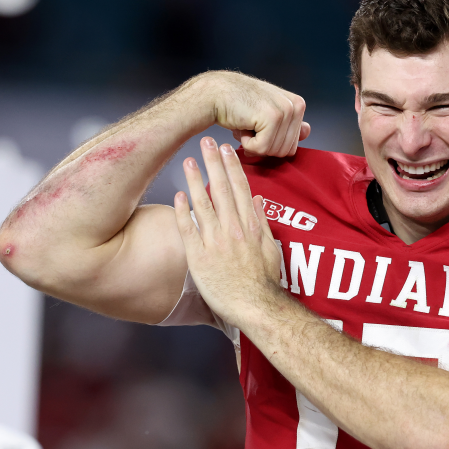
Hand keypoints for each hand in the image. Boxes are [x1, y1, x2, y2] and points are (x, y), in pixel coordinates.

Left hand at [173, 136, 284, 326]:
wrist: (255, 306)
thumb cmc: (264, 282)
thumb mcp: (271, 248)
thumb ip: (263, 222)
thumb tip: (258, 201)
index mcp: (251, 226)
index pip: (241, 189)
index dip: (233, 167)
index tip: (226, 150)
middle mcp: (233, 229)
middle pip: (222, 189)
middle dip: (214, 163)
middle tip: (205, 142)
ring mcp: (215, 242)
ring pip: (203, 204)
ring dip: (195, 180)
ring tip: (188, 161)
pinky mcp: (199, 257)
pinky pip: (189, 229)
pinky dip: (183, 211)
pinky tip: (177, 195)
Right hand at [205, 71, 310, 157]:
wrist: (215, 94)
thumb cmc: (239, 105)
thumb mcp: (268, 114)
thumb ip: (289, 124)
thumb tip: (308, 131)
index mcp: (298, 105)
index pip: (292, 146)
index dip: (271, 144)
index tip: (259, 129)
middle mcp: (296, 106)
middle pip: (286, 151)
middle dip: (264, 146)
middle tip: (250, 126)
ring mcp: (286, 111)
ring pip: (274, 151)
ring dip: (255, 144)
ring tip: (246, 124)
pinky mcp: (273, 117)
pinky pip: (263, 148)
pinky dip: (248, 144)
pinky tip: (242, 126)